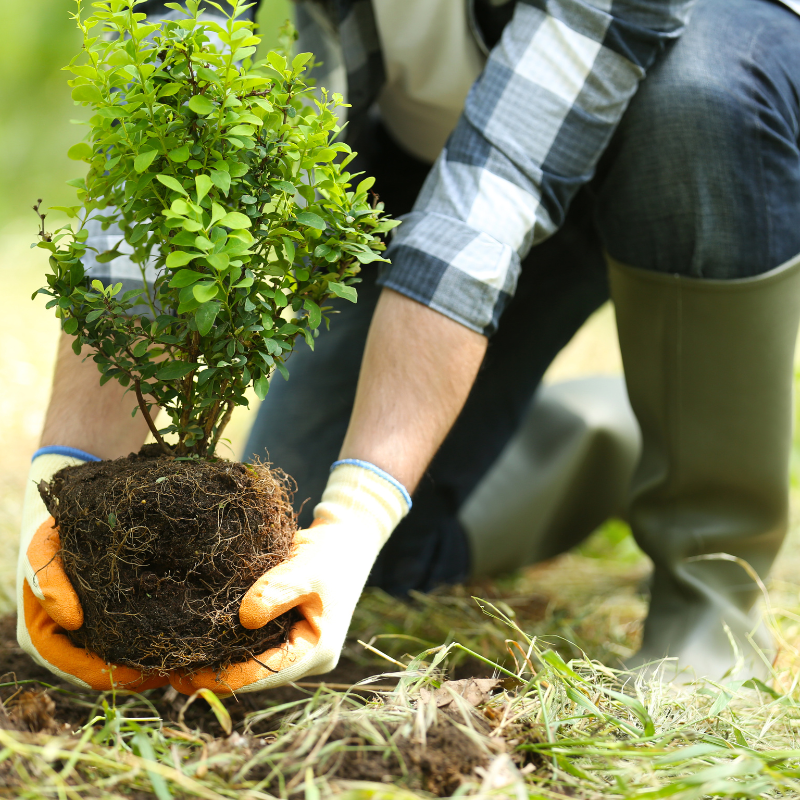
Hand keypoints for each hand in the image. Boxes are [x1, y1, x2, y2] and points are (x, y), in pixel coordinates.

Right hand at [18, 451, 167, 691]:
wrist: (70, 515)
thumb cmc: (53, 532)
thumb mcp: (43, 548)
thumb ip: (49, 579)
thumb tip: (71, 620)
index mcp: (46, 637)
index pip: (84, 671)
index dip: (117, 677)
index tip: (150, 672)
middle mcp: (71, 643)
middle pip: (111, 672)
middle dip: (144, 674)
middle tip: (183, 670)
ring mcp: (93, 633)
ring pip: (128, 660)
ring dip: (156, 661)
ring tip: (192, 656)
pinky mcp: (116, 619)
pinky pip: (138, 639)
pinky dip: (161, 640)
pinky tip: (189, 633)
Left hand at [169, 461, 409, 694]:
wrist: (344, 539)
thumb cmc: (330, 554)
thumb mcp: (308, 569)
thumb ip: (279, 590)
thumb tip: (244, 618)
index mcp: (318, 651)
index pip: (268, 673)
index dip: (229, 677)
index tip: (191, 675)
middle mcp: (305, 656)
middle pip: (256, 675)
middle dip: (217, 675)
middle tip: (172, 673)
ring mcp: (294, 646)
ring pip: (252, 663)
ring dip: (219, 663)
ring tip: (175, 664)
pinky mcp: (283, 632)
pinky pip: (252, 646)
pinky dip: (226, 646)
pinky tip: (196, 643)